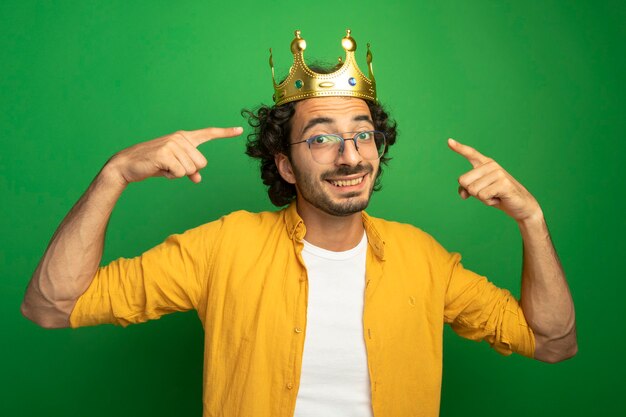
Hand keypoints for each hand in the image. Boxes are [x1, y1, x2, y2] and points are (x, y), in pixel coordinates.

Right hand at [107, 126, 242, 184]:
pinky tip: (160, 169)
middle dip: (189, 171)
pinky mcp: (165, 153)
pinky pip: (181, 173)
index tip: (240, 130)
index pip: (208, 133)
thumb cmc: (153, 164)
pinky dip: (171, 176)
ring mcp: (173, 144)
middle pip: (202, 163)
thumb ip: (189, 170)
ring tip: (164, 167)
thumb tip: (198, 178)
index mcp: (184, 137)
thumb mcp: (174, 167)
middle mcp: (180, 138)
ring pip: (192, 170)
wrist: (127, 165)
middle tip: (171, 167)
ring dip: (178, 174)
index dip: (225, 133)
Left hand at [447, 138, 541, 222]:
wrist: (520, 205)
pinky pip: (482, 196)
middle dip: (472, 192)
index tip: (449, 141)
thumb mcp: (479, 192)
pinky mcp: (504, 183)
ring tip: (494, 195)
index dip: (459, 148)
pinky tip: (499, 198)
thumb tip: (463, 193)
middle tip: (488, 192)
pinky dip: (488, 202)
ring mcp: (498, 173)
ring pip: (473, 190)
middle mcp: (491, 165)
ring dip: (482, 198)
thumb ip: (467, 189)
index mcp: (485, 164)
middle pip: (463, 181)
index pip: (471, 153)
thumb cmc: (497, 196)